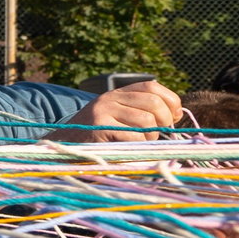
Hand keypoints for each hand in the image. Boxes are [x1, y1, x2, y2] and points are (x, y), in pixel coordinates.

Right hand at [65, 79, 182, 141]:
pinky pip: (134, 137)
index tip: (174, 116)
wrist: (62, 151)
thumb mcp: (116, 119)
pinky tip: (128, 149)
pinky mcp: (99, 129)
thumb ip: (140, 112)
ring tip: (137, 142)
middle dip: (163, 121)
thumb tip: (176, 113)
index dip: (170, 100)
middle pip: (153, 103)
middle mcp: (108, 99)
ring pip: (146, 121)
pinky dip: (138, 146)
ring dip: (150, 137)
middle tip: (157, 133)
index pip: (151, 86)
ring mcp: (102, 113)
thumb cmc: (96, 140)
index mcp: (115, 94)